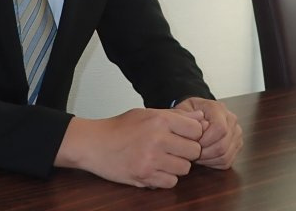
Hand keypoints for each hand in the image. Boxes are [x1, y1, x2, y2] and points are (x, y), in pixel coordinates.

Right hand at [55, 108, 204, 188]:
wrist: (95, 143)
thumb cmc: (119, 127)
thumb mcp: (146, 114)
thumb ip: (175, 116)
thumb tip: (201, 117)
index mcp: (158, 119)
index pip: (195, 129)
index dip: (191, 133)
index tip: (182, 135)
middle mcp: (157, 138)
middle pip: (194, 150)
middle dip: (186, 151)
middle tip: (172, 148)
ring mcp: (152, 159)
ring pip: (185, 168)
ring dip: (176, 165)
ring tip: (161, 158)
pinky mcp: (146, 176)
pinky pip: (171, 182)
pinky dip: (165, 177)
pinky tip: (153, 168)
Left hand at [173, 98, 241, 168]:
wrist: (196, 112)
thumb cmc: (189, 111)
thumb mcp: (182, 109)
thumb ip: (185, 116)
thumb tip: (198, 126)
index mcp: (218, 108)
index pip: (220, 128)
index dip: (206, 139)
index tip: (192, 142)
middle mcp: (231, 120)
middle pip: (223, 145)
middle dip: (205, 152)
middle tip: (191, 153)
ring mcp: (236, 134)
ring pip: (226, 156)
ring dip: (208, 160)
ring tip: (195, 155)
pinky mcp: (236, 146)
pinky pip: (227, 161)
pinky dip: (213, 163)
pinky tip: (202, 158)